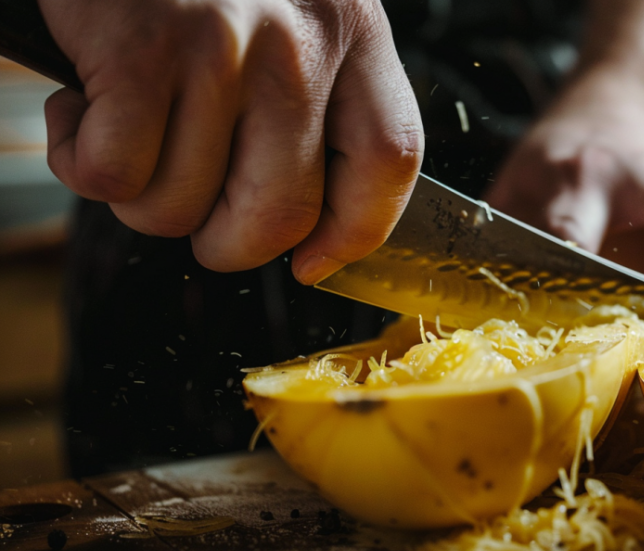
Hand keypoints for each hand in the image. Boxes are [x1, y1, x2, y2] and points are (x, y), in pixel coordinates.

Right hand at [41, 0, 422, 283]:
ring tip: (130, 134)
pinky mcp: (140, 49)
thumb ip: (318, 101)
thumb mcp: (294, 17)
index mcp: (353, 33)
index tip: (314, 261)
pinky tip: (83, 112)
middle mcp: (300, 42)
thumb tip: (309, 232)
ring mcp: (223, 45)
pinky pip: (116, 175)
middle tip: (196, 215)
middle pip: (284, 214)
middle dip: (229, 245)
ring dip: (142, 198)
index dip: (355, 233)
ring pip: (185, 207)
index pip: (390, 160)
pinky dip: (81, 163)